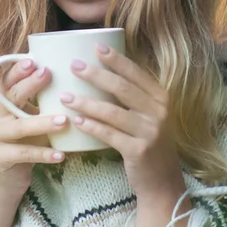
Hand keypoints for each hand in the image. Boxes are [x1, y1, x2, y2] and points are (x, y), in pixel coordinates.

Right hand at [0, 59, 67, 192]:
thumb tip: (72, 81)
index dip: (17, 71)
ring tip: (64, 120)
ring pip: (19, 127)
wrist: (7, 177)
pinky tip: (61, 154)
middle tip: (48, 74)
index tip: (33, 61)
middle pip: (10, 97)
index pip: (5, 81)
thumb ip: (39, 102)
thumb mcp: (28, 118)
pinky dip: (43, 154)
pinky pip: (23, 153)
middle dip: (29, 85)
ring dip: (42, 123)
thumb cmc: (24, 141)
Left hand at [60, 44, 185, 198]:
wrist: (162, 180)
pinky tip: (76, 120)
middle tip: (74, 65)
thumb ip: (131, 95)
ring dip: (86, 102)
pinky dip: (91, 126)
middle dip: (96, 75)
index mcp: (160, 97)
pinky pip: (109, 135)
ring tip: (65, 96)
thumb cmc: (148, 140)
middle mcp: (158, 112)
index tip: (96, 46)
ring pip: (112, 111)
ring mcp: (150, 132)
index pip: (135, 72)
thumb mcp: (148, 114)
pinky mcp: (138, 151)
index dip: (115, 59)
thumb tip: (98, 70)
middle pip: (122, 88)